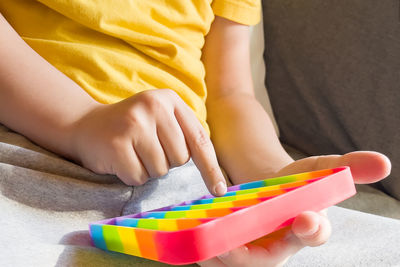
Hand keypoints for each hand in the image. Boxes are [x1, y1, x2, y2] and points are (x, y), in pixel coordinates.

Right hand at [69, 89, 226, 194]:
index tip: (220, 190)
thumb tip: (216, 175)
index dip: (211, 168)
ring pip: (161, 170)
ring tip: (133, 152)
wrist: (87, 126)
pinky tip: (121, 159)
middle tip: (147, 149)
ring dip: (148, 170)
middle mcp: (154, 106)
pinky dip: (132, 175)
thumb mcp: (162, 121)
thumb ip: (186, 136)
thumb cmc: (133, 129)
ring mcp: (134, 123)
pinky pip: (139, 177)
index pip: (199, 140)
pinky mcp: (117, 143)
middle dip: (166, 162)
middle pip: (180, 158)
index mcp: (170, 100)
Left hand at [198, 151, 390, 266]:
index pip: (314, 234)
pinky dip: (207, 253)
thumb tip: (385, 162)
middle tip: (228, 247)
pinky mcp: (233, 249)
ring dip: (219, 257)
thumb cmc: (295, 183)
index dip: (313, 229)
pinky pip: (219, 258)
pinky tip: (194, 245)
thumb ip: (348, 166)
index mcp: (305, 227)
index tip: (307, 219)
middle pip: (265, 259)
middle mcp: (280, 244)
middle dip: (248, 256)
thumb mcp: (318, 169)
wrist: (269, 193)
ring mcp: (255, 250)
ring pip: (237, 264)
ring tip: (203, 246)